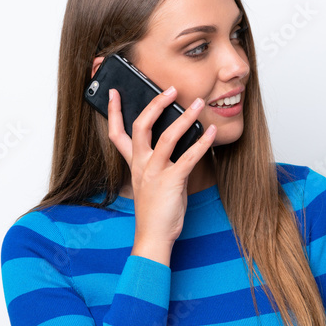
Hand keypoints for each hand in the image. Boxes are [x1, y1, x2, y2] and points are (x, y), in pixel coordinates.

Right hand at [106, 84, 217, 245]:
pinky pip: (189, 157)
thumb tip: (180, 142)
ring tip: (198, 104)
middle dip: (156, 104)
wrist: (154, 236)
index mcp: (134, 164)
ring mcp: (155, 172)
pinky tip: (212, 132)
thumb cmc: (156, 211)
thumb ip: (161, 162)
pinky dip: (202, 142)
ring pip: (167, 136)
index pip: (116, 133)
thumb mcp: (152, 182)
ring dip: (185, 117)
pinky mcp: (172, 181)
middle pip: (141, 125)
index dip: (113, 111)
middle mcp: (141, 164)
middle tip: (171, 90)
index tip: (114, 92)